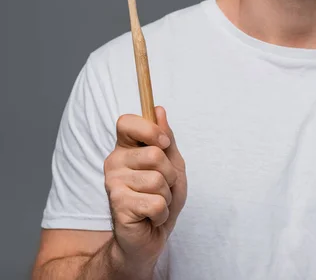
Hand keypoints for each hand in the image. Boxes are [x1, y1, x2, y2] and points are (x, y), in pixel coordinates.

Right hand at [103, 106, 186, 273]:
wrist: (151, 235)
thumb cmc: (161, 197)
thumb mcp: (172, 164)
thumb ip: (166, 139)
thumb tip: (159, 110)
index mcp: (126, 148)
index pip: (126, 122)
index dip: (150, 130)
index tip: (163, 143)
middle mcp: (114, 162)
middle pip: (154, 154)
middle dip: (170, 174)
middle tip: (162, 187)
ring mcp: (113, 183)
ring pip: (158, 180)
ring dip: (167, 195)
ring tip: (155, 202)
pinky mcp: (118, 205)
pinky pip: (156, 202)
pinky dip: (162, 212)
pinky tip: (151, 216)